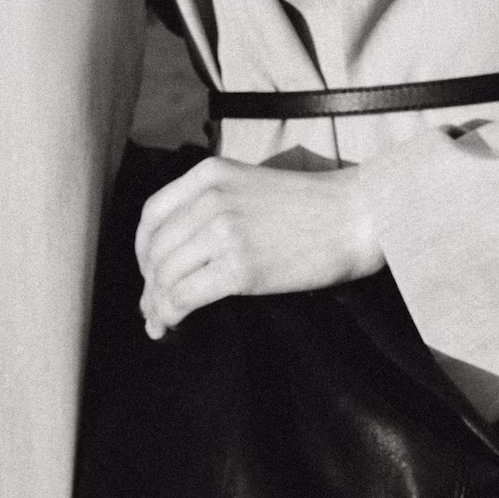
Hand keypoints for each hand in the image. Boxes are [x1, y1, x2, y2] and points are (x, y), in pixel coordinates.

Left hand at [134, 156, 384, 338]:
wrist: (355, 215)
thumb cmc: (311, 206)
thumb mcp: (251, 186)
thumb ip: (213, 205)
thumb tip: (176, 253)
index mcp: (209, 173)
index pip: (152, 214)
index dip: (143, 250)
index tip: (150, 271)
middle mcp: (210, 198)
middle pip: (155, 250)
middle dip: (149, 285)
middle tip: (153, 308)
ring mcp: (224, 231)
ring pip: (165, 275)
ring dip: (157, 304)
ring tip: (162, 321)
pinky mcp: (239, 268)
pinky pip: (184, 296)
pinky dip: (171, 314)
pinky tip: (175, 324)